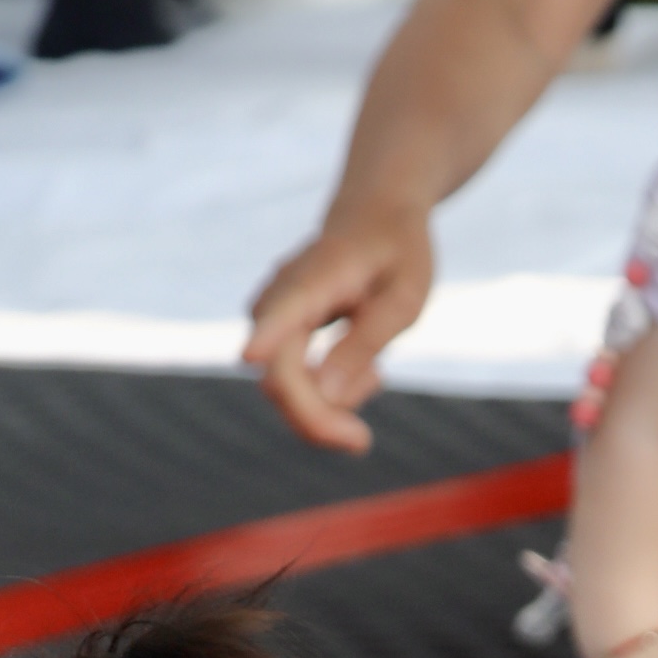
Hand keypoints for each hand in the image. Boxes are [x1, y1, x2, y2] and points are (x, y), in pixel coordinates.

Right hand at [243, 211, 433, 451]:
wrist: (374, 213)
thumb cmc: (396, 253)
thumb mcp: (404, 298)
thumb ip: (366, 343)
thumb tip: (327, 396)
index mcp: (318, 277)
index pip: (286, 310)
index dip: (269, 336)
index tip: (252, 354)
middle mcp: (280, 297)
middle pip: (280, 375)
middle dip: (318, 418)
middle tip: (361, 443)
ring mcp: (271, 316)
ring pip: (283, 387)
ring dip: (328, 404)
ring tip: (376, 372)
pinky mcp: (274, 335)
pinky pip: (291, 382)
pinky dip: (327, 391)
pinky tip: (362, 366)